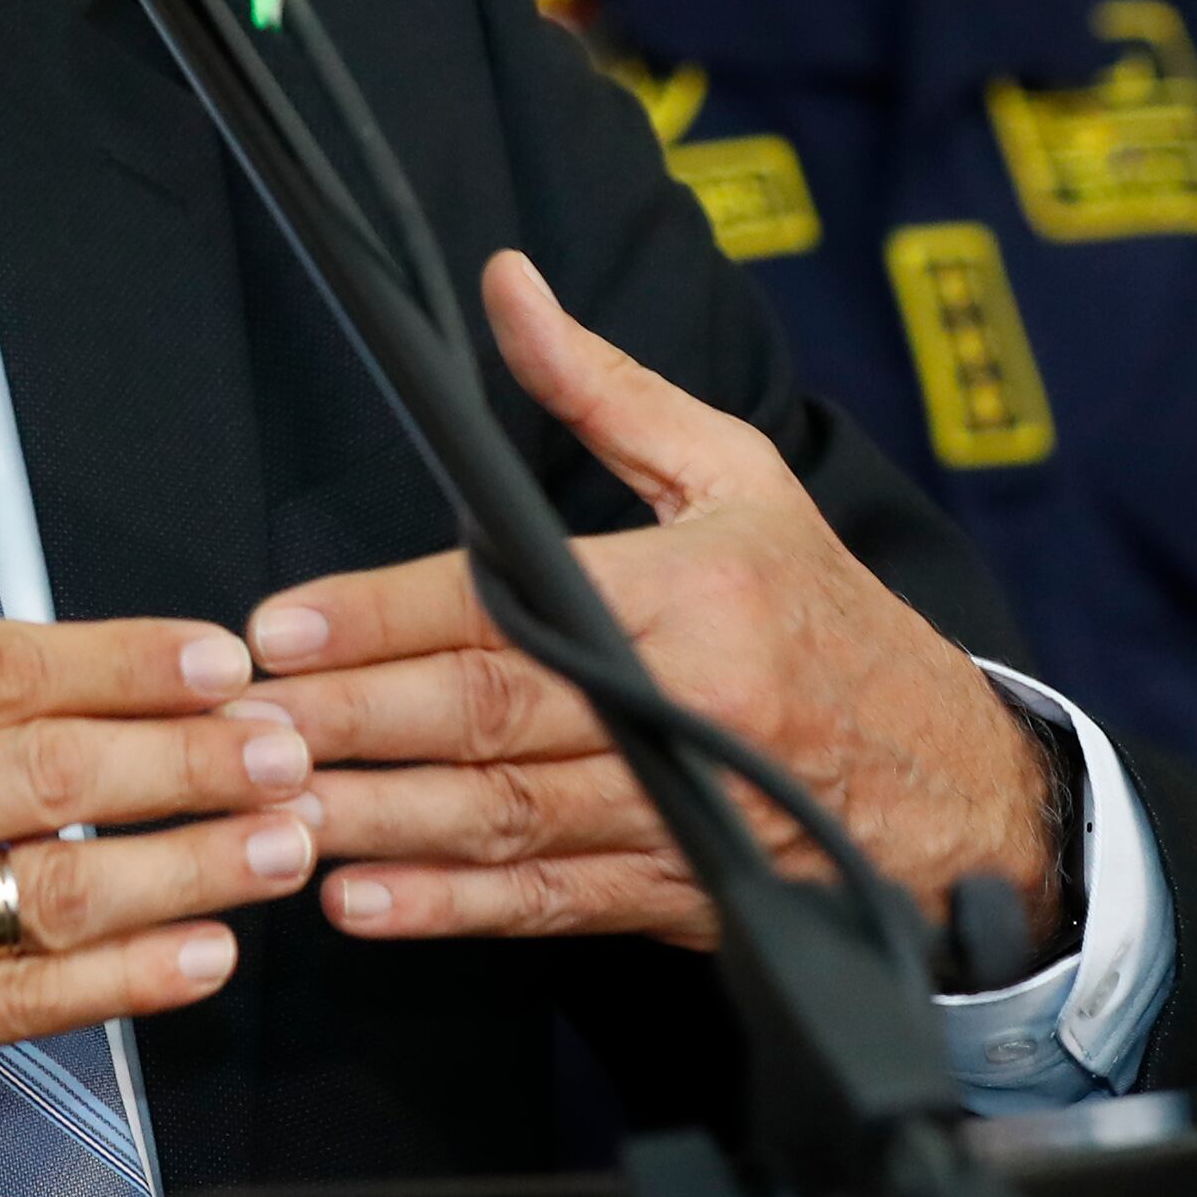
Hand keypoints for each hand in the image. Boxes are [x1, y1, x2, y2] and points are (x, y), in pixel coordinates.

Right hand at [0, 376, 322, 1196]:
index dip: (118, 660)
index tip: (208, 653)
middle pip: (49, 775)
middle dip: (190, 755)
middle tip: (290, 736)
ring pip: (58, 893)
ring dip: (192, 866)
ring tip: (286, 838)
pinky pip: (21, 1006)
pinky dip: (123, 985)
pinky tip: (201, 957)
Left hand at [246, 253, 1057, 955]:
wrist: (962, 788)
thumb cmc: (827, 617)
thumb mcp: (738, 477)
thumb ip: (606, 390)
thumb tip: (507, 287)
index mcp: (695, 592)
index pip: (507, 603)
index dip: (381, 618)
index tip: (281, 625)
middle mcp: (683, 708)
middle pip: (486, 715)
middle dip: (349, 720)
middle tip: (235, 721)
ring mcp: (679, 813)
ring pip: (499, 819)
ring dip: (375, 819)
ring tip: (265, 810)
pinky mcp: (675, 895)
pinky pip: (542, 906)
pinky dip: (447, 910)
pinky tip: (360, 900)